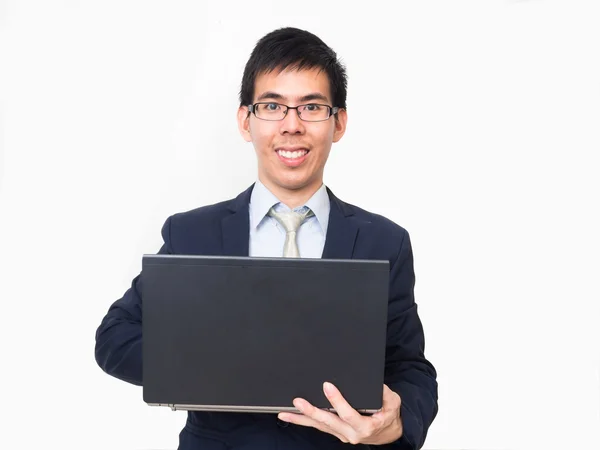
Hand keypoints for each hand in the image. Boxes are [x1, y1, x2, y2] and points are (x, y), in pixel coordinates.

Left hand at [277, 382, 402, 444]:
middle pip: (328, 422)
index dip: (337, 400)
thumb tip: (371, 382)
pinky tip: (292, 416)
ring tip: (284, 413)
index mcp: (366, 426)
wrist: (388, 432)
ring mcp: (342, 435)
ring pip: (320, 426)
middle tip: (298, 402)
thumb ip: (383, 393)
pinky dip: (305, 421)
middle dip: (312, 411)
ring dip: (301, 419)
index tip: (327, 386)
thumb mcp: (392, 402)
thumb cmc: (389, 415)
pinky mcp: (337, 432)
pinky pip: (320, 427)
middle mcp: (351, 434)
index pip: (348, 414)